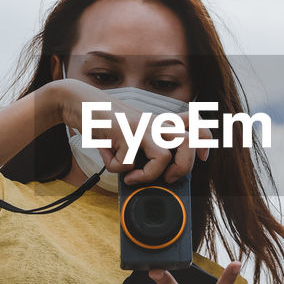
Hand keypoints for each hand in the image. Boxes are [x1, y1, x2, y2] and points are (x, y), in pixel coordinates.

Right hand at [58, 79, 209, 184]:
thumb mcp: (128, 135)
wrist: (79, 103)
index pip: (194, 123)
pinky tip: (111, 160)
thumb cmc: (104, 124)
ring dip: (150, 175)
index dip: (205, 140)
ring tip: (135, 177)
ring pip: (164, 157)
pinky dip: (118, 170)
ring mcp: (140, 127)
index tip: (203, 157)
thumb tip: (145, 180)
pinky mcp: (124, 132)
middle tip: (168, 178)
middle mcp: (153, 123)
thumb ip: (141, 152)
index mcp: (157, 123)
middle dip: (184, 168)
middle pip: (189, 142)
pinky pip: (128, 164)